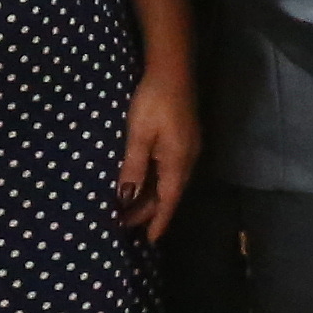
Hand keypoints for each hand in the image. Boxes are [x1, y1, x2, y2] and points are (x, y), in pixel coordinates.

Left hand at [118, 69, 196, 234]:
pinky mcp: (183, 139)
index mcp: (177, 162)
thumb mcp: (138, 135)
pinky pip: (170, 170)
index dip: (158, 221)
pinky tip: (143, 182)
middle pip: (169, 194)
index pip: (168, 201)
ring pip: (169, 182)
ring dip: (152, 197)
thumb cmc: (153, 102)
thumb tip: (127, 198)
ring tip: (130, 209)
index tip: (150, 242)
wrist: (172, 70)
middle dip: (149, 211)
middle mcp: (187, 160)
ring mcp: (187, 149)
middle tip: (125, 224)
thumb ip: (133, 168)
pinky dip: (156, 182)